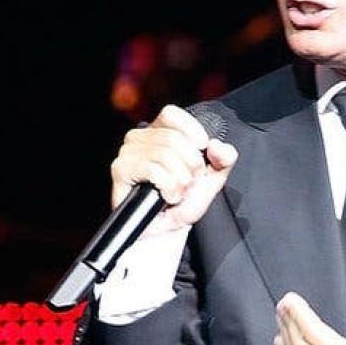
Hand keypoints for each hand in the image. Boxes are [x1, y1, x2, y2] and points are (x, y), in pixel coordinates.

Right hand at [109, 104, 238, 237]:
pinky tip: (168, 197)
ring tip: (178, 192)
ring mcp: (128, 153)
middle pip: (174, 138)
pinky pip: (154, 170)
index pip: (171, 114)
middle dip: (192, 166)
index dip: (191, 130)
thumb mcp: (212, 178)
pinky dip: (169, 188)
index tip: (202, 149)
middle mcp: (139, 138)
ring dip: (181, 180)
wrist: (166, 231)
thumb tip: (217, 146)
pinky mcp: (121, 170)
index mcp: (158, 132)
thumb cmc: (184, 201)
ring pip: (166, 154)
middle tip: (189, 183)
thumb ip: (224, 158)